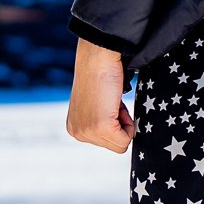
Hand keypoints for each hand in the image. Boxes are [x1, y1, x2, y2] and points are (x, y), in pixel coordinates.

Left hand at [66, 38, 133, 152]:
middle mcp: (77, 133)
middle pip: (114, 145)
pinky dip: (129, 123)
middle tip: (111, 102)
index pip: (105, 142)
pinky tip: (116, 104)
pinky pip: (126, 139)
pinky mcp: (101, 127)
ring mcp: (87, 132)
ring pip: (120, 144)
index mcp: (74, 128)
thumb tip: (115, 132)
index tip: (107, 104)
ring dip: (124, 123)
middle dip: (119, 124)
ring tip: (112, 102)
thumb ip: (98, 122)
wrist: (98, 58)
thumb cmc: (99, 75)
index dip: (114, 123)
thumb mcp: (94, 106)